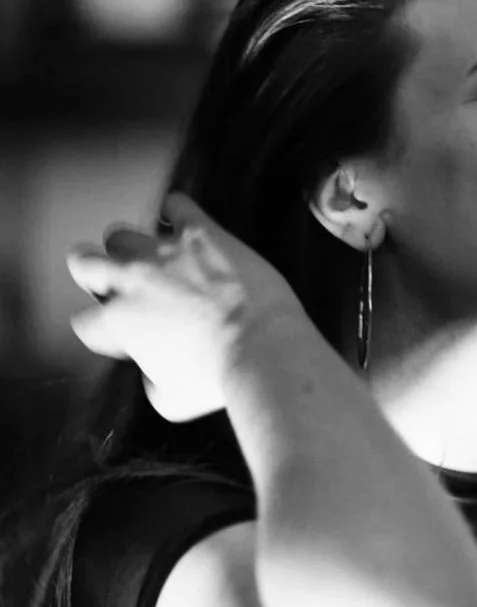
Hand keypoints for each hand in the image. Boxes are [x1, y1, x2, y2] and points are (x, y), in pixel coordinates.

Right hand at [66, 192, 305, 422]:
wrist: (263, 348)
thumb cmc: (219, 380)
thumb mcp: (173, 401)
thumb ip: (150, 381)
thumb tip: (153, 371)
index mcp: (120, 324)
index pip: (85, 323)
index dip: (102, 329)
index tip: (122, 334)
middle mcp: (131, 282)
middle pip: (84, 262)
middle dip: (94, 273)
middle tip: (117, 282)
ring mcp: (163, 253)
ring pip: (121, 234)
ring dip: (133, 246)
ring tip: (154, 259)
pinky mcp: (200, 233)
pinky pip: (176, 205)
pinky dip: (178, 213)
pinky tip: (188, 225)